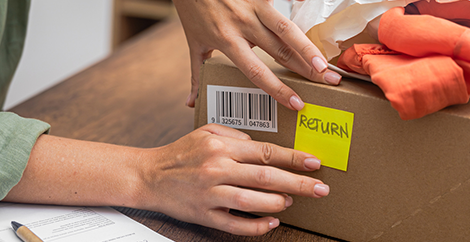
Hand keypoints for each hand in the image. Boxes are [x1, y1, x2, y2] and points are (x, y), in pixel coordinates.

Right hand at [137, 124, 329, 235]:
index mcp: (220, 147)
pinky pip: (234, 224)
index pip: (264, 151)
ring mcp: (209, 194)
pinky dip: (256, 225)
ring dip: (278, 203)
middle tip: (320, 188)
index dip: (292, 158)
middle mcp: (216, 169)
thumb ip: (235, 134)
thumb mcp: (206, 131)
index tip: (314, 162)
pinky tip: (272, 222)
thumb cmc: (180, 153)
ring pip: (252, 201)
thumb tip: (261, 146)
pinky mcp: (203, 215)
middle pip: (265, 177)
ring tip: (292, 202)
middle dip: (297, 183)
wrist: (149, 176)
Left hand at [173, 0, 341, 109]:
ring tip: (326, 63)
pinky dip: (303, 5)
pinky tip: (319, 24)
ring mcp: (254, 4)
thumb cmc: (192, 8)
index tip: (297, 103)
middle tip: (328, 83)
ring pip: (287, 28)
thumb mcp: (194, 41)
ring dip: (309, 47)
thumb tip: (192, 102)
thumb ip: (197, 71)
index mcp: (227, 40)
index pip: (256, 71)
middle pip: (280, 50)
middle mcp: (243, 23)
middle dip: (306, 69)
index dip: (278, 89)